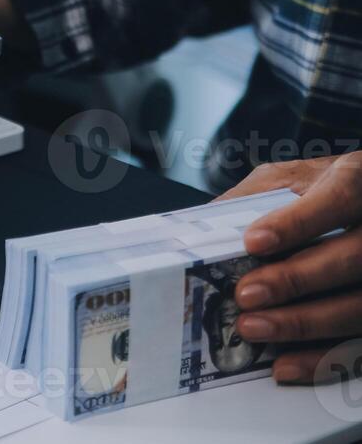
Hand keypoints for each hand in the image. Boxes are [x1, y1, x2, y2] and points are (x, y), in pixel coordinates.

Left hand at [217, 153, 361, 382]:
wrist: (359, 203)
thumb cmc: (316, 190)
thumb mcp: (286, 180)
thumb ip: (251, 199)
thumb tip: (199, 232)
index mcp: (360, 181)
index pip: (340, 198)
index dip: (298, 223)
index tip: (254, 243)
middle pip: (353, 258)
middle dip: (296, 280)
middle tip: (246, 294)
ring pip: (361, 305)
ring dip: (305, 323)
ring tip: (254, 328)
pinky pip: (361, 343)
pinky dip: (323, 357)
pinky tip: (286, 364)